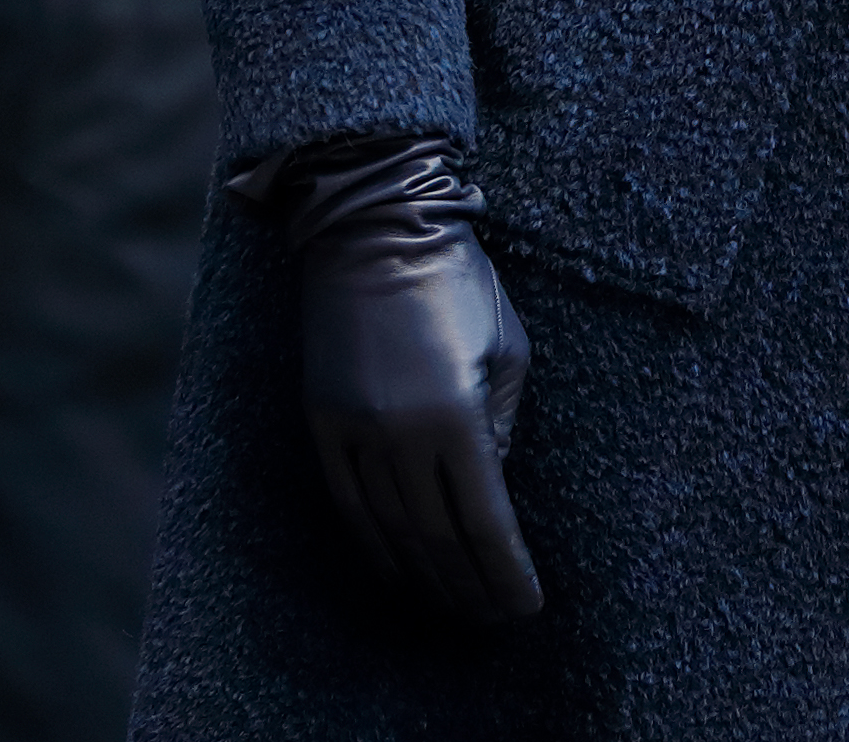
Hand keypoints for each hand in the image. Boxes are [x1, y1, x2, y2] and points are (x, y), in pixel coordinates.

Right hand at [263, 135, 545, 622]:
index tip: (525, 606)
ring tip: (452, 604)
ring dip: (423, 576)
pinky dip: (374, 544)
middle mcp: (401, 433)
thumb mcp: (507, 347)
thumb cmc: (461, 280)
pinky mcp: (323, 424)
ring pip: (389, 531)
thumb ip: (503, 425)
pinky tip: (396, 567)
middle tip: (492, 616)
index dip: (506, 571)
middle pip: (436, 537)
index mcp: (457, 413)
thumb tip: (492, 488)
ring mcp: (355, 431)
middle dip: (468, 586)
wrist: (378, 231)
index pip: (486, 520)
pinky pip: (348, 505)